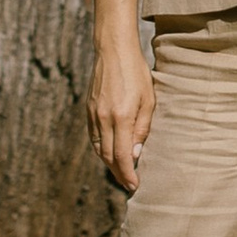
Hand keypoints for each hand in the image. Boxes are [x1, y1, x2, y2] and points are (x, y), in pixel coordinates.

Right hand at [90, 27, 156, 191]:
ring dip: (109, 163)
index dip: (128, 174)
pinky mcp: (89, 109)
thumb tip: (135, 155)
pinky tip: (111, 152)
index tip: (134, 186)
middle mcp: (103, 119)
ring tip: (122, 172)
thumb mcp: (148, 100)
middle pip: (108, 157)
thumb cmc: (136, 73)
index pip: (122, 156)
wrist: (114, 50)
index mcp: (120, 117)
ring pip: (99, 149)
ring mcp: (93, 114)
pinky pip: (94, 137)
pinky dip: (102, 149)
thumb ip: (142, 129)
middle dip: (119, 173)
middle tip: (129, 184)